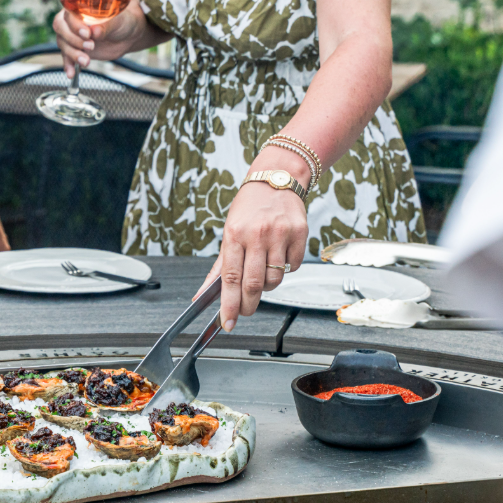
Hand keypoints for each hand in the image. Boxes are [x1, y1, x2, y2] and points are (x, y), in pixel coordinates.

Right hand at [53, 3, 144, 76]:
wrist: (127, 36)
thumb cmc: (123, 21)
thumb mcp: (118, 21)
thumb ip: (106, 25)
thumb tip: (95, 31)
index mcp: (80, 4)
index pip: (69, 12)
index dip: (75, 24)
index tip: (87, 34)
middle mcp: (72, 18)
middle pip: (61, 28)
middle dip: (73, 40)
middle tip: (90, 46)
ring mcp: (72, 34)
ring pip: (63, 43)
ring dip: (73, 54)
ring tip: (86, 61)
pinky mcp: (75, 48)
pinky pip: (66, 56)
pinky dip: (68, 65)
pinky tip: (71, 73)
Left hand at [197, 180, 307, 330]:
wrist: (276, 179)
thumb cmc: (249, 208)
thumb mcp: (228, 233)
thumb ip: (218, 268)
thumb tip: (202, 295)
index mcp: (235, 234)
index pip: (230, 278)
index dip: (228, 304)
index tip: (228, 322)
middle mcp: (258, 234)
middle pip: (254, 284)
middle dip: (248, 304)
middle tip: (245, 311)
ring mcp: (280, 234)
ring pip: (275, 279)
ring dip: (268, 286)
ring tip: (262, 273)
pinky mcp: (300, 233)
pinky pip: (293, 267)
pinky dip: (285, 270)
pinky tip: (278, 257)